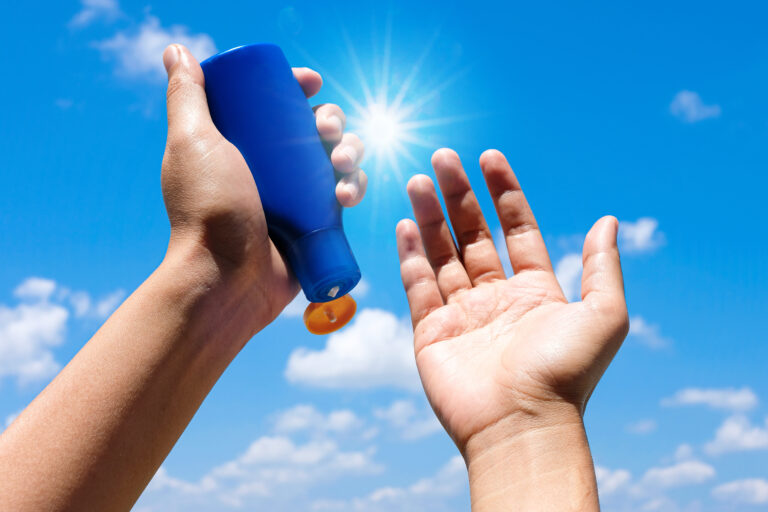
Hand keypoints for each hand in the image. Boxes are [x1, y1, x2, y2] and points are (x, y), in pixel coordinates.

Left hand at [160, 44, 366, 332]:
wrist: (226, 279)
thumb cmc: (207, 211)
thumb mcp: (192, 143)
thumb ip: (186, 97)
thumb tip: (176, 50)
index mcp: (244, 146)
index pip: (279, 105)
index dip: (300, 88)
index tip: (311, 82)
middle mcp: (272, 169)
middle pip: (315, 129)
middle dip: (332, 120)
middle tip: (327, 129)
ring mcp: (296, 198)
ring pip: (338, 160)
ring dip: (351, 151)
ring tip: (342, 164)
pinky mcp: (317, 224)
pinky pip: (347, 196)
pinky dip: (355, 188)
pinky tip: (347, 196)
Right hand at [396, 148, 628, 458]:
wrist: (522, 425)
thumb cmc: (566, 374)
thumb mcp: (604, 314)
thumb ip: (602, 266)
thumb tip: (609, 221)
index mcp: (535, 291)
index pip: (516, 229)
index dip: (504, 193)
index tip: (489, 157)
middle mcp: (497, 298)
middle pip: (472, 235)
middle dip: (458, 196)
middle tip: (441, 157)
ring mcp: (462, 314)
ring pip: (442, 254)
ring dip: (430, 216)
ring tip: (417, 180)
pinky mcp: (432, 333)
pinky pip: (419, 286)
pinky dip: (411, 255)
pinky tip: (406, 224)